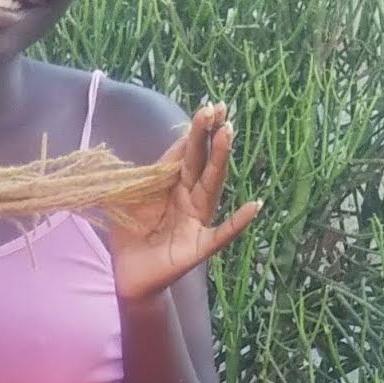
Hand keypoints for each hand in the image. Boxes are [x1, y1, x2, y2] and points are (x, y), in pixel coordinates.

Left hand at [108, 102, 261, 301]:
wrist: (129, 276)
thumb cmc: (132, 235)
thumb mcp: (133, 199)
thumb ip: (147, 176)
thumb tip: (163, 149)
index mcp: (174, 187)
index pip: (187, 155)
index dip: (196, 133)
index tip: (209, 107)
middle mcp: (190, 201)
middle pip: (202, 165)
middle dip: (210, 137)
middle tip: (221, 109)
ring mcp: (197, 223)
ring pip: (212, 188)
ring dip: (220, 161)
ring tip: (228, 135)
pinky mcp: (198, 247)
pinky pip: (221, 234)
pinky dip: (238, 222)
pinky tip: (254, 206)